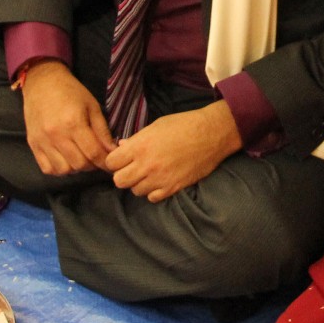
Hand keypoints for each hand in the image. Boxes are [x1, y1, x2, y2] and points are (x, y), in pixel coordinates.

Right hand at [20, 60, 115, 175]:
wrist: (42, 83)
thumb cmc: (71, 92)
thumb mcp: (92, 106)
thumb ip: (102, 131)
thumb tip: (113, 151)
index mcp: (73, 123)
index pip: (93, 153)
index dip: (105, 162)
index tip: (110, 163)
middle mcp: (56, 135)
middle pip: (79, 164)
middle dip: (91, 165)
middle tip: (95, 158)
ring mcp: (42, 141)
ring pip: (63, 170)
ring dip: (75, 168)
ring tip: (80, 157)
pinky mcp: (32, 144)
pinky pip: (47, 168)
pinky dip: (58, 169)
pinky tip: (65, 159)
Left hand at [105, 101, 239, 200]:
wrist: (212, 134)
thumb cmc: (183, 124)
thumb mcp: (156, 125)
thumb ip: (136, 139)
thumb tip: (121, 147)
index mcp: (140, 146)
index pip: (111, 163)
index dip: (114, 161)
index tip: (121, 159)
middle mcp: (147, 164)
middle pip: (119, 181)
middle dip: (123, 175)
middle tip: (132, 168)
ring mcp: (160, 178)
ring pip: (135, 191)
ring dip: (139, 183)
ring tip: (149, 174)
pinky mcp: (173, 188)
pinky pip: (152, 198)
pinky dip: (153, 191)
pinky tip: (159, 181)